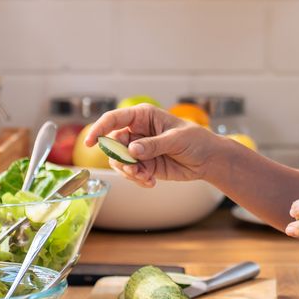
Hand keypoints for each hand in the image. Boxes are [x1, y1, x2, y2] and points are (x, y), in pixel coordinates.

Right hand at [83, 104, 221, 186]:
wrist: (208, 159)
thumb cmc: (195, 139)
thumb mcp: (176, 139)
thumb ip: (153, 145)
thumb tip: (132, 150)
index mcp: (143, 116)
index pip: (114, 119)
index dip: (100, 129)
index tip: (90, 142)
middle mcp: (137, 131)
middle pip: (113, 144)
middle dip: (120, 159)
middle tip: (135, 169)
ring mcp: (139, 149)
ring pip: (119, 161)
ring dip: (129, 172)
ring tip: (146, 177)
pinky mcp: (144, 164)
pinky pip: (130, 173)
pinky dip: (137, 179)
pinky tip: (152, 182)